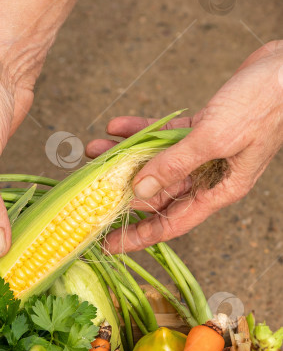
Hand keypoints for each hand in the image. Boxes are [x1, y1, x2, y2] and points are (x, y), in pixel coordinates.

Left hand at [86, 40, 282, 251]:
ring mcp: (206, 153)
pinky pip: (165, 136)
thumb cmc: (262, 105)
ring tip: (94, 150)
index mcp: (219, 191)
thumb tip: (140, 190)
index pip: (171, 224)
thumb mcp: (214, 138)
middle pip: (159, 194)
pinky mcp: (204, 128)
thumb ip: (175, 165)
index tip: (109, 245)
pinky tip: (117, 126)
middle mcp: (210, 177)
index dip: (139, 236)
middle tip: (89, 189)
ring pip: (157, 162)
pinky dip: (142, 131)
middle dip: (123, 190)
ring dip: (125, 157)